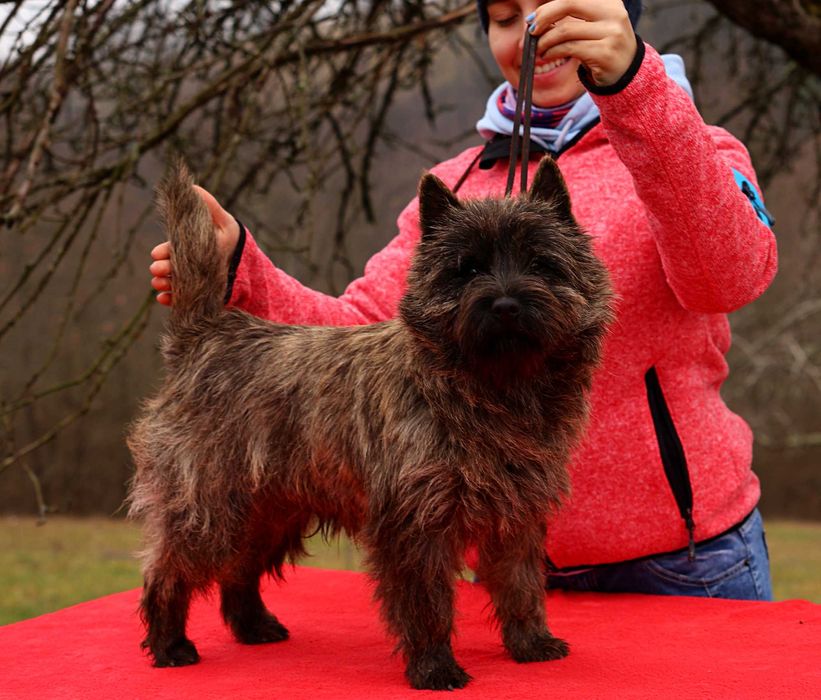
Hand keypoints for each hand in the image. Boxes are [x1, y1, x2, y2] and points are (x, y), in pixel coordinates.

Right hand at [149, 185, 239, 305]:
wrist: (247, 264)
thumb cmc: (232, 239)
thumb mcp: (223, 221)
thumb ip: (208, 206)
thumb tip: (193, 186)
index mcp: (186, 247)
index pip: (170, 249)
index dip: (162, 252)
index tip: (156, 254)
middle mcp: (184, 264)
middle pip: (167, 267)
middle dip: (160, 268)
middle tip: (157, 270)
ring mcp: (189, 280)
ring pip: (171, 283)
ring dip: (162, 284)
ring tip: (159, 285)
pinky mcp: (197, 294)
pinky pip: (180, 299)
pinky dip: (170, 299)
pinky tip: (165, 299)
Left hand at [527, 0, 636, 87]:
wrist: (626, 72)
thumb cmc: (602, 45)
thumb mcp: (592, 25)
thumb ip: (572, 17)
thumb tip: (537, 17)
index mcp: (609, 1)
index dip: (549, 6)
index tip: (533, 18)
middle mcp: (613, 13)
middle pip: (568, 4)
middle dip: (544, 17)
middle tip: (531, 31)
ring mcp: (611, 33)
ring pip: (566, 30)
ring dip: (545, 40)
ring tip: (538, 48)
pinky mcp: (605, 53)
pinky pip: (569, 48)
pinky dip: (552, 51)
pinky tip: (546, 55)